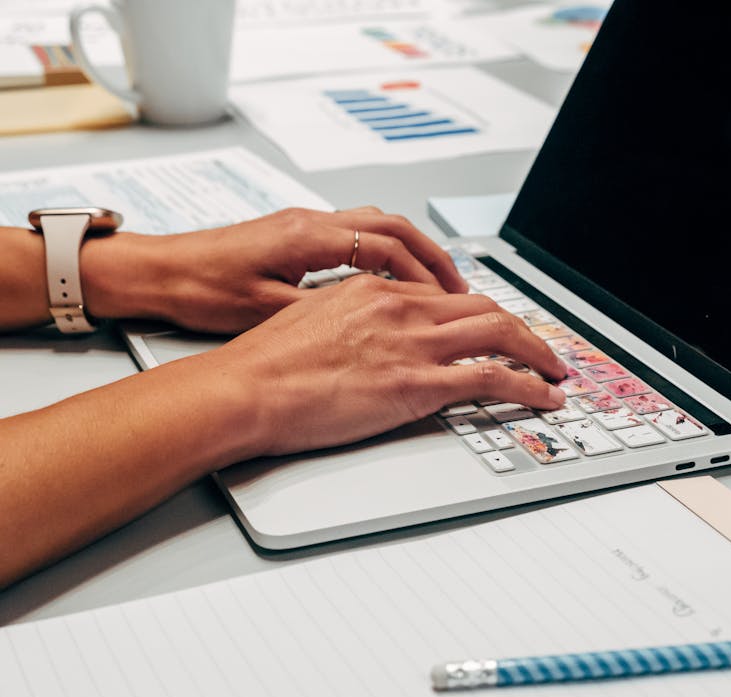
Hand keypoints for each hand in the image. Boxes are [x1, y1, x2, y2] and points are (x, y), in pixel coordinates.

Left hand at [81, 207, 467, 332]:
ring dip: (411, 253)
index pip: (385, 245)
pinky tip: (391, 281)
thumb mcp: (264, 310)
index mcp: (307, 237)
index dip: (424, 272)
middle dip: (432, 256)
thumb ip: (320, 312)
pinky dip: (385, 255)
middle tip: (460, 288)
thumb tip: (365, 326)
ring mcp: (304, 225)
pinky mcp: (295, 236)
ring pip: (376, 226)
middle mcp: (310, 222)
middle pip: (392, 226)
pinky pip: (357, 236)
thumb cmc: (199, 289)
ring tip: (434, 285)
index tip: (449, 299)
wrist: (158, 272)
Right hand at [210, 274, 567, 455]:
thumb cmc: (266, 364)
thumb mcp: (310, 320)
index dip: (476, 315)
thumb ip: (349, 318)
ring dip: (537, 352)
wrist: (248, 388)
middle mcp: (402, 307)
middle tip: (537, 347)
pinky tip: (544, 397)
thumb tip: (368, 334)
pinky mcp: (419, 383)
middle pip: (483, 307)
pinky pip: (493, 378)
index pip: (443, 296)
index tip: (491, 330)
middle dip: (519, 328)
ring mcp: (414, 343)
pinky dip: (529, 386)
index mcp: (375, 290)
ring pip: (500, 333)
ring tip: (554, 371)